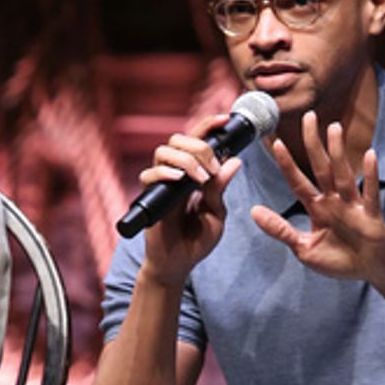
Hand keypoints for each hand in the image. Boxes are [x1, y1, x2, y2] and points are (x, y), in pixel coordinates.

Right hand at [136, 114, 241, 285]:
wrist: (179, 265)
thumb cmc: (197, 241)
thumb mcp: (216, 213)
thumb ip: (220, 188)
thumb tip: (234, 161)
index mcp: (193, 173)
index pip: (198, 141)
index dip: (209, 126)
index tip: (226, 119)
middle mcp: (175, 173)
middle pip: (179, 139)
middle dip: (200, 146)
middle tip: (213, 168)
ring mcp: (161, 184)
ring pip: (163, 151)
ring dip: (186, 159)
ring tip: (201, 179)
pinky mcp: (150, 198)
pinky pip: (149, 176)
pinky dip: (164, 173)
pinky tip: (179, 180)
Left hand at [255, 112, 384, 287]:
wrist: (371, 271)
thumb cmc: (339, 260)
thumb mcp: (304, 249)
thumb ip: (281, 230)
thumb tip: (253, 211)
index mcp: (317, 208)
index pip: (298, 182)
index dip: (287, 164)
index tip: (276, 143)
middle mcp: (334, 201)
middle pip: (321, 168)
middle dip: (314, 143)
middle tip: (308, 117)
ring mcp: (353, 206)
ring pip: (343, 174)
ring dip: (338, 152)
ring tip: (333, 128)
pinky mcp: (371, 216)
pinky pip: (370, 193)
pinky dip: (371, 175)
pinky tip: (370, 155)